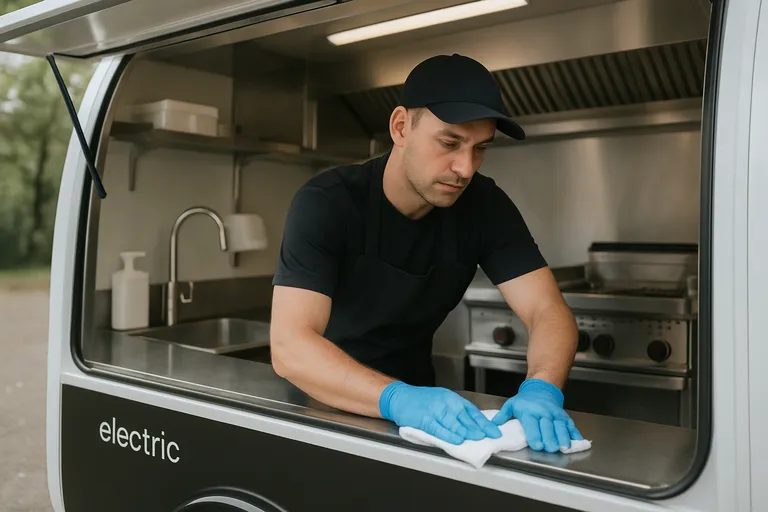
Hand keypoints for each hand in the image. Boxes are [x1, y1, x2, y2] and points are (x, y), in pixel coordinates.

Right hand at [379, 381, 501, 444]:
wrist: (400, 397)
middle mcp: (445, 402)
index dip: (483, 422)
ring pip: (453, 422)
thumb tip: (472, 427)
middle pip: (465, 417)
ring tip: (477, 439)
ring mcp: (434, 410)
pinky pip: (439, 428)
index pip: (471, 411)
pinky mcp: (424, 419)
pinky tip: (457, 440)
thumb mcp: (441, 400)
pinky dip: (449, 435)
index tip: (494, 431)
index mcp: (451, 398)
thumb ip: (455, 412)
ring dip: (466, 431)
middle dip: (478, 428)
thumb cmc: (421, 400)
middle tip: (489, 437)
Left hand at [491, 378, 582, 451]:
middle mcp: (543, 412)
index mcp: (529, 411)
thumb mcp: (511, 404)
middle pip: (547, 426)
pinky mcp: (563, 416)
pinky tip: (578, 441)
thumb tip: (493, 426)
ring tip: (565, 447)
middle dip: (550, 438)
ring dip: (563, 436)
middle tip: (552, 448)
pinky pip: (570, 424)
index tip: (537, 445)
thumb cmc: (525, 400)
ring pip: (560, 426)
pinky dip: (575, 433)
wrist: (541, 388)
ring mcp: (555, 414)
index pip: (532, 424)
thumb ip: (502, 416)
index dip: (535, 435)